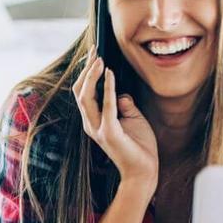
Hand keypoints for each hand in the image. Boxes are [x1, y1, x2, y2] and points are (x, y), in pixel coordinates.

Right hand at [72, 46, 158, 187]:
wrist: (143, 172)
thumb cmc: (139, 147)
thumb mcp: (133, 118)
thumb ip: (124, 104)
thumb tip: (121, 92)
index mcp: (93, 121)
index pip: (83, 92)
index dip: (87, 72)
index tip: (94, 53)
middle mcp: (91, 124)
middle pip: (80, 91)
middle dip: (86, 69)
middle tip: (94, 50)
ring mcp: (98, 129)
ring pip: (86, 97)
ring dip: (92, 76)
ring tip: (100, 59)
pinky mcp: (110, 133)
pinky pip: (107, 106)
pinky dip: (108, 88)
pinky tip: (111, 74)